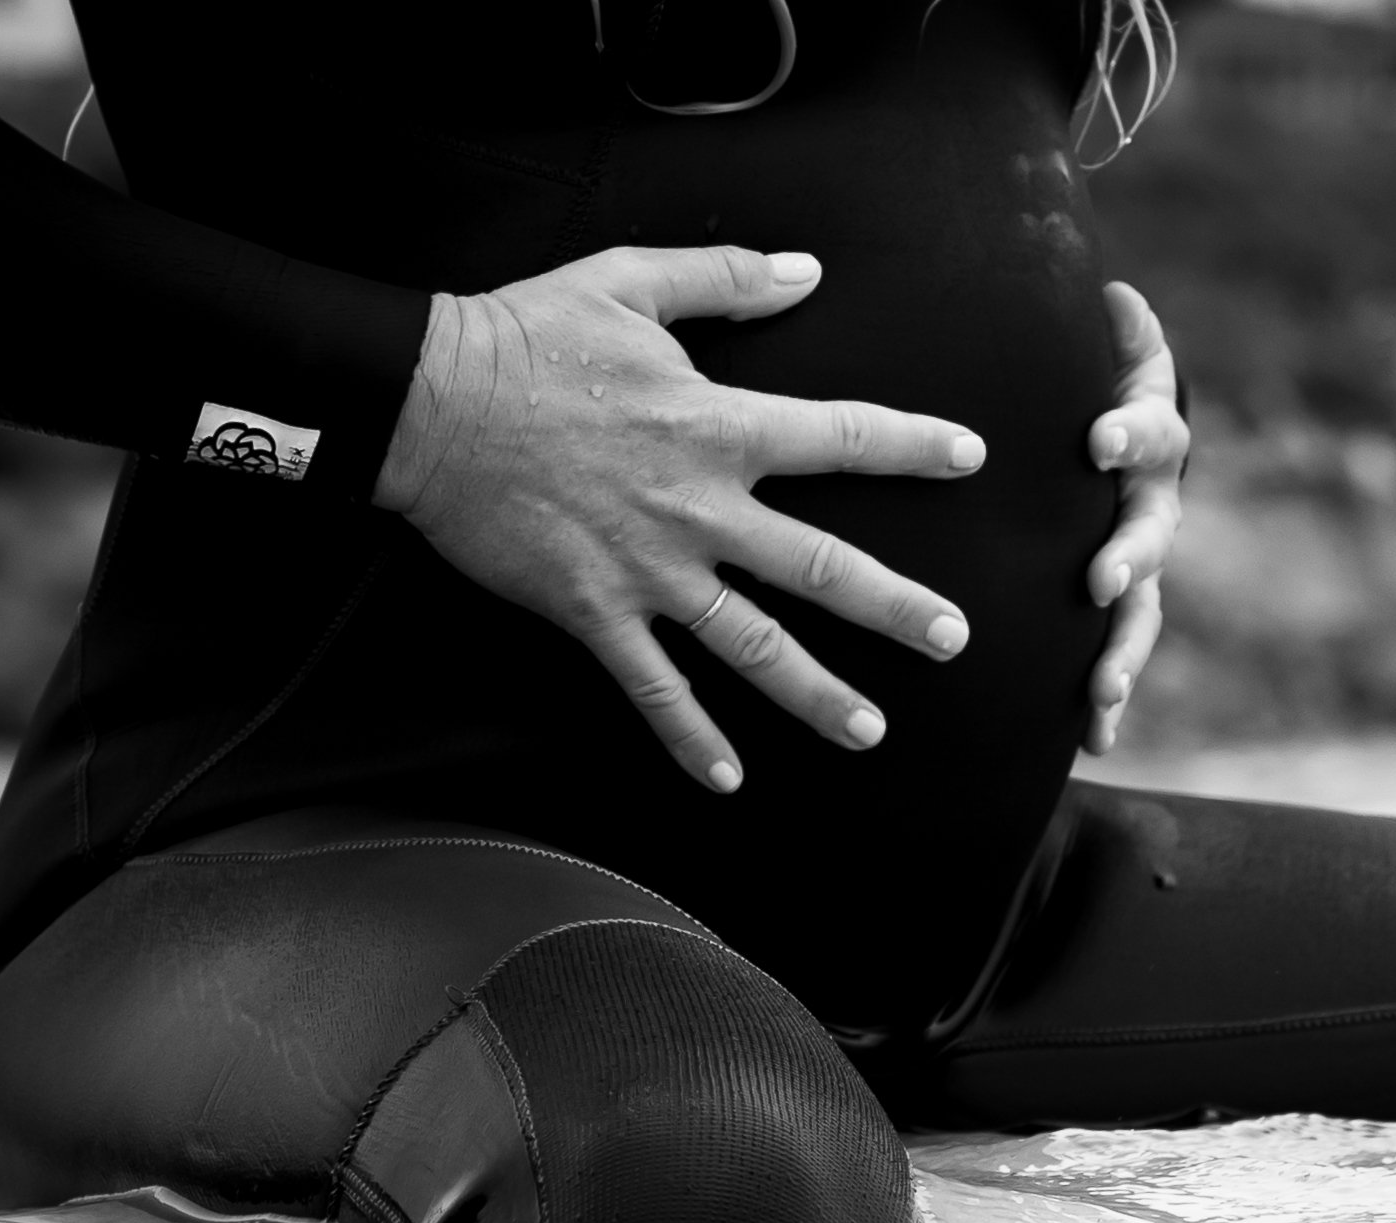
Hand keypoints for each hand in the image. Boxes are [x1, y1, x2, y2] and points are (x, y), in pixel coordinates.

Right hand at [374, 246, 983, 793]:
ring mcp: (649, 570)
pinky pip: (653, 687)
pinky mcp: (594, 611)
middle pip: (819, 567)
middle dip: (894, 607)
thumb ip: (728, 277)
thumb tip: (808, 269)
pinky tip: (728, 780)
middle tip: (953, 640)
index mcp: (717, 425)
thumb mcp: (632, 280)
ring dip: (815, 693)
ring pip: (751, 646)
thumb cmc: (527, 335)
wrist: (425, 402)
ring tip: (869, 730)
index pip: (839, 437)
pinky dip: (690, 737)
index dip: (910, 446)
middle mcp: (699, 509)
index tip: (969, 458)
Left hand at [1081, 280, 1186, 755]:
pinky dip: (1109, 700)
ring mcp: (1140, 563)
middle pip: (1152, 534)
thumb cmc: (1093, 379)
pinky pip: (1117, 656)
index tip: (1094, 439)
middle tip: (1101, 582)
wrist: (1106, 433)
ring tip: (1103, 691)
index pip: (1147, 429)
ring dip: (1124, 650)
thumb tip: (1114, 296)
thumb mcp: (1104, 344)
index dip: (1127, 432)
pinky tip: (1095, 742)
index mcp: (1148, 437)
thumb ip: (1112, 328)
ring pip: (1142, 611)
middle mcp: (1153, 504)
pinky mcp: (1117, 608)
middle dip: (1128, 558)